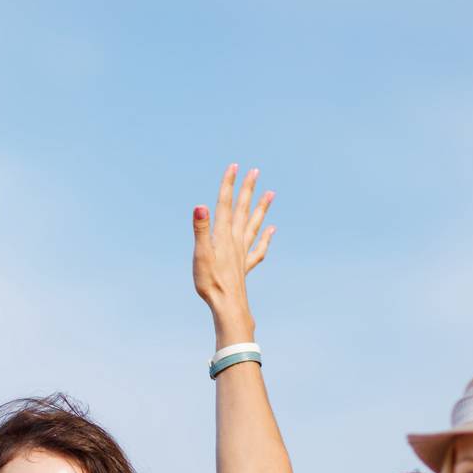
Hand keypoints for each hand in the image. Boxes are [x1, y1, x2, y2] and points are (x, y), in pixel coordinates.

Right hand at [192, 164, 274, 343]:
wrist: (227, 306)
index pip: (225, 204)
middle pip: (242, 210)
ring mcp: (242, 253)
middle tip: (255, 171)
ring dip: (261, 208)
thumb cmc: (210, 282)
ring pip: (254, 225)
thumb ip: (200, 229)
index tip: (234, 166)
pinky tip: (272, 230)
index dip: (229, 184)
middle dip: (247, 190)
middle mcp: (235, 241)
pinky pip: (258, 248)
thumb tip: (200, 206)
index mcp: (223, 235)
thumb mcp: (200, 254)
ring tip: (270, 193)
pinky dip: (265, 238)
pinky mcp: (245, 266)